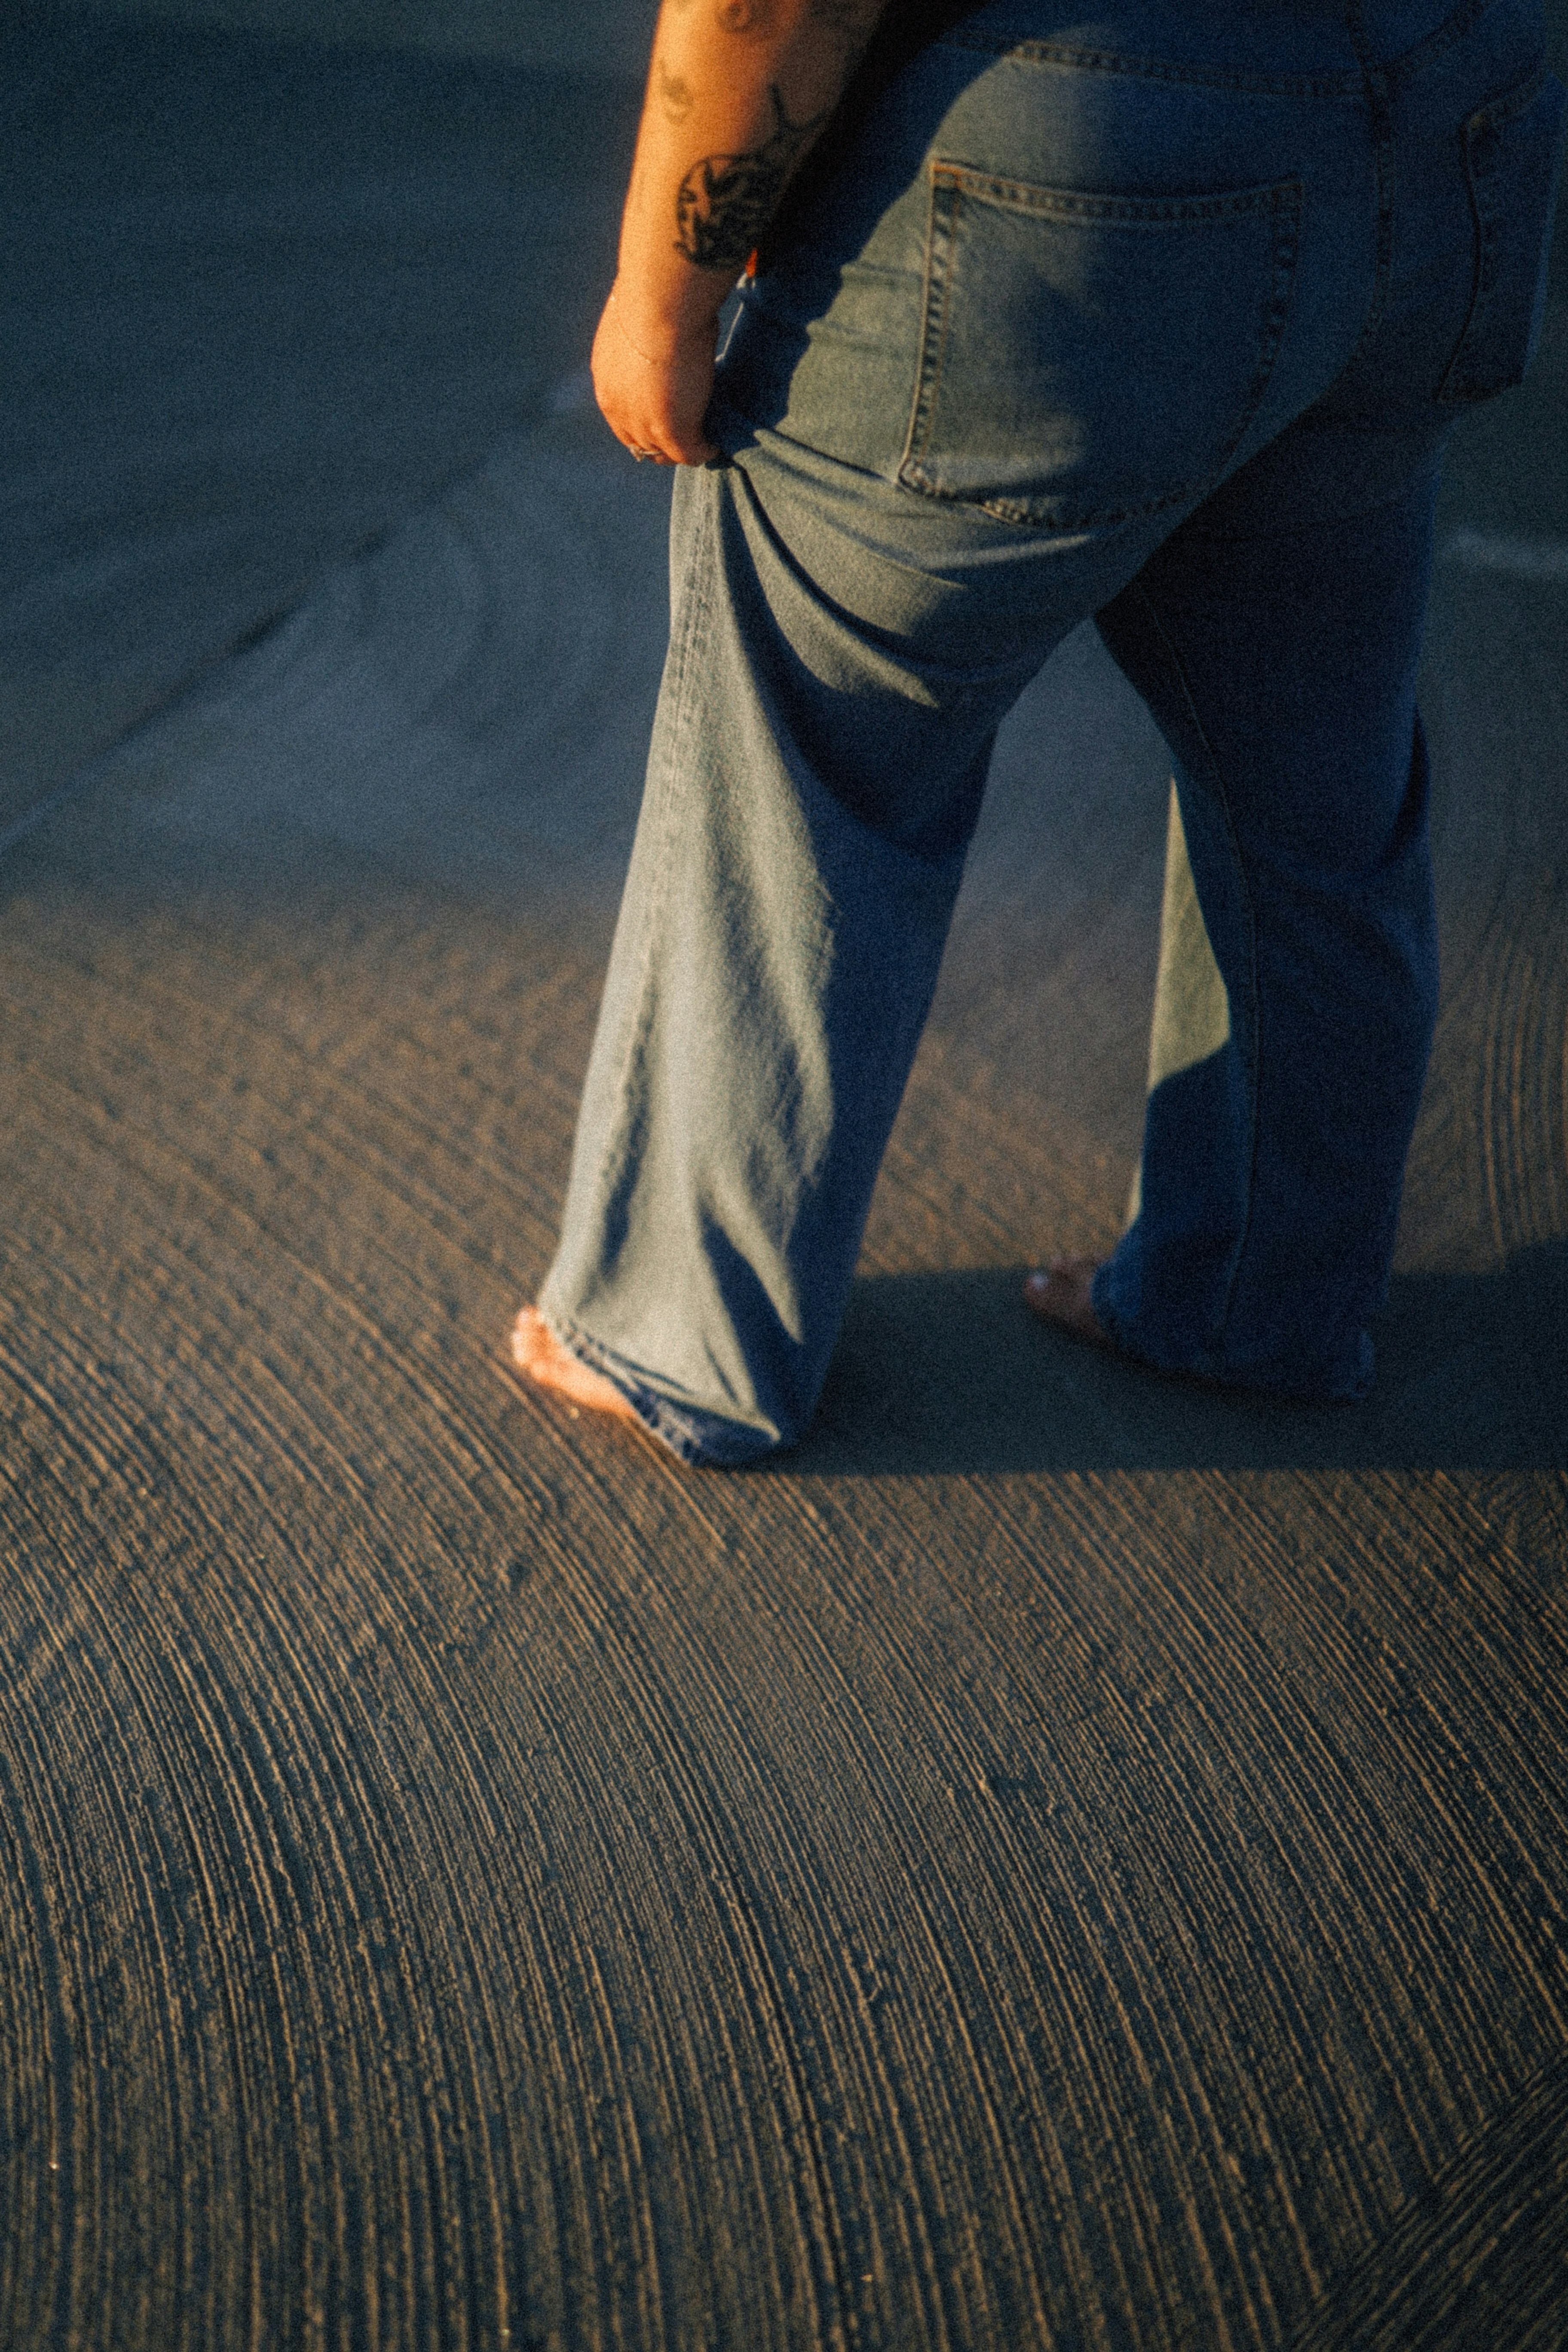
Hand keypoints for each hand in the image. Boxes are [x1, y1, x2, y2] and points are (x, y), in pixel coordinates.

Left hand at [591, 285, 720, 466]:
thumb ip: (647, 337)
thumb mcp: (641, 320)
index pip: (621, 416)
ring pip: (662, 453)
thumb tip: (667, 325)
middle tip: (687, 437)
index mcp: (606, 379)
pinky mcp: (671, 431)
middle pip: (638, 442)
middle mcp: (617, 407)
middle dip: (660, 443)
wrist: (663, 301)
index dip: (643, 422)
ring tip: (703, 441)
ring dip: (683, 449)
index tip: (664, 417)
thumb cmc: (656, 296)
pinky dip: (704, 450)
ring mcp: (643, 423)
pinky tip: (716, 442)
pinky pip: (691, 454)